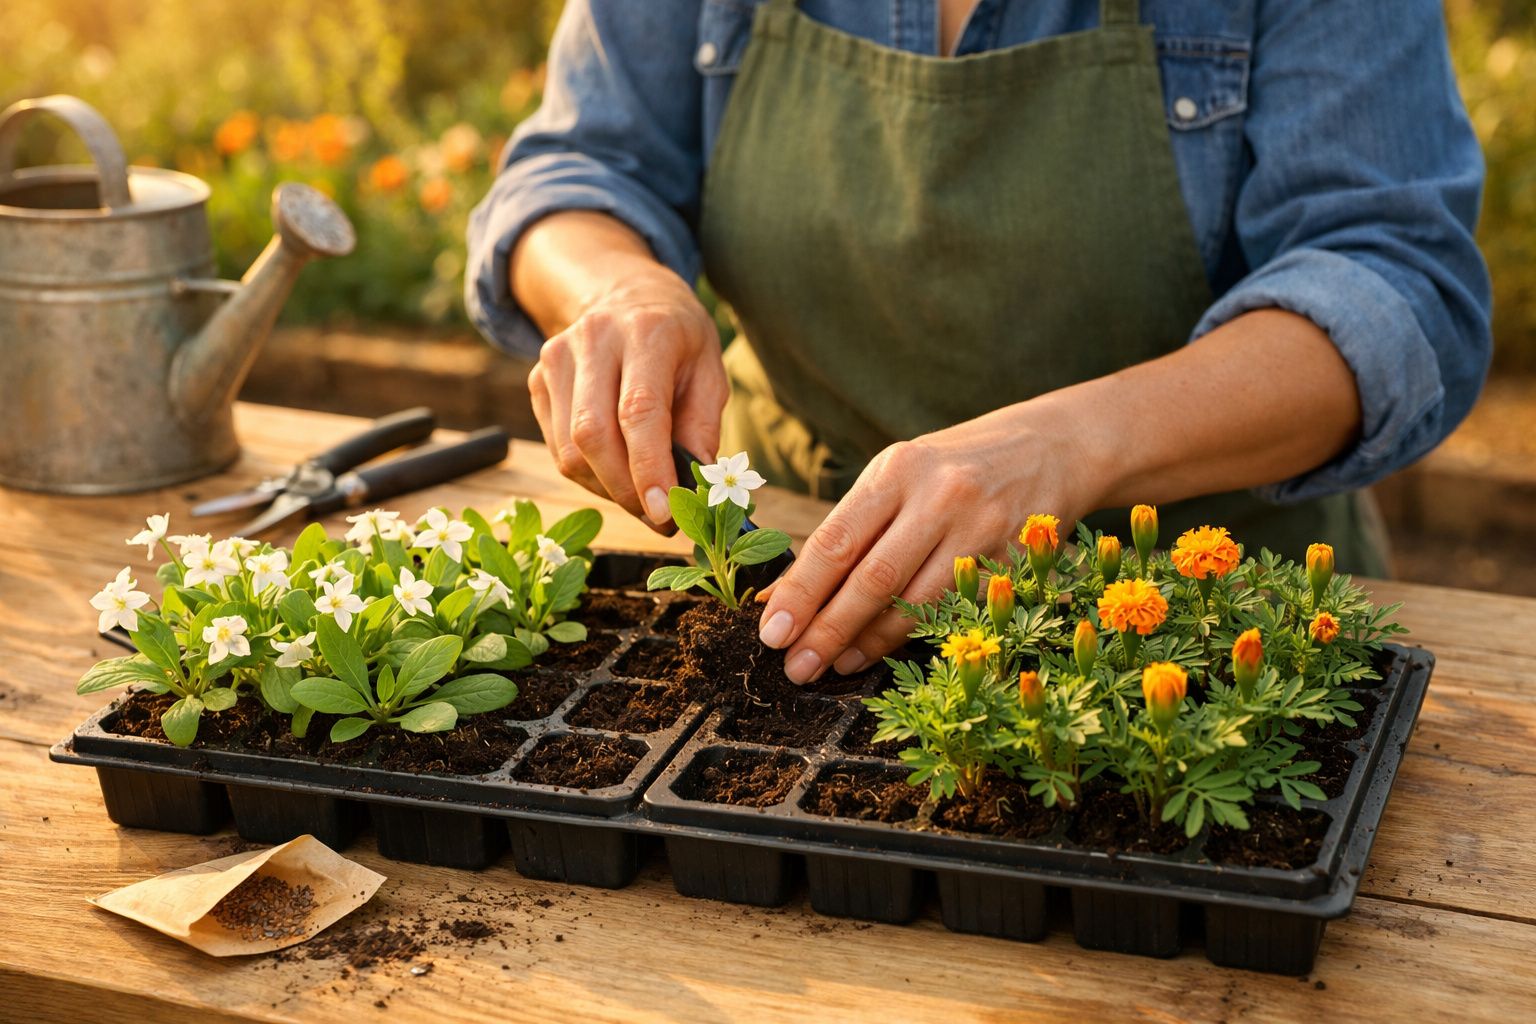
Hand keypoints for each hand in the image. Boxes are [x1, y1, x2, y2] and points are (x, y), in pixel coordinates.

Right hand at [527, 267, 728, 528]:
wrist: (625, 293)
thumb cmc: (677, 340)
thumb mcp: (709, 371)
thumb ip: (703, 428)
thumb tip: (695, 488)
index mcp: (646, 332)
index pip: (638, 411)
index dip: (649, 469)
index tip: (664, 513)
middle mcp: (594, 339)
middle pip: (593, 435)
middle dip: (626, 490)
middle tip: (659, 517)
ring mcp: (556, 358)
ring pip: (570, 450)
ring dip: (608, 489)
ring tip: (641, 494)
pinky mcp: (537, 380)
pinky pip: (557, 448)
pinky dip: (589, 475)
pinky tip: (616, 471)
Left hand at [755, 400, 1105, 683]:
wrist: (1051, 448)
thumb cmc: (952, 467)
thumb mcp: (896, 477)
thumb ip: (848, 530)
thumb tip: (786, 594)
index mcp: (898, 470)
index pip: (837, 540)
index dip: (801, 592)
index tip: (771, 631)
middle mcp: (940, 497)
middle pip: (873, 579)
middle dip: (828, 629)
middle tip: (795, 666)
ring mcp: (981, 531)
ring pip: (914, 604)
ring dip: (867, 643)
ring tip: (831, 665)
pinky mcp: (1012, 561)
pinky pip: (952, 612)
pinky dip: (911, 638)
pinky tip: (879, 652)